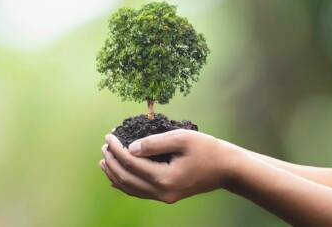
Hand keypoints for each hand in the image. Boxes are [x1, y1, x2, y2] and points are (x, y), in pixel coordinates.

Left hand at [99, 129, 237, 203]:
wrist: (227, 169)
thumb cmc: (207, 150)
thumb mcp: (182, 138)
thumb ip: (154, 143)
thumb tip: (130, 147)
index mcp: (165, 178)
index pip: (131, 163)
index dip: (116, 149)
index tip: (109, 135)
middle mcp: (162, 192)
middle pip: (126, 178)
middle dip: (112, 161)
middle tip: (104, 145)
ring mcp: (164, 197)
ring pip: (131, 188)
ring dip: (115, 174)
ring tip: (104, 161)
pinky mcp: (167, 196)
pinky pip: (140, 192)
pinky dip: (125, 183)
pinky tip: (118, 177)